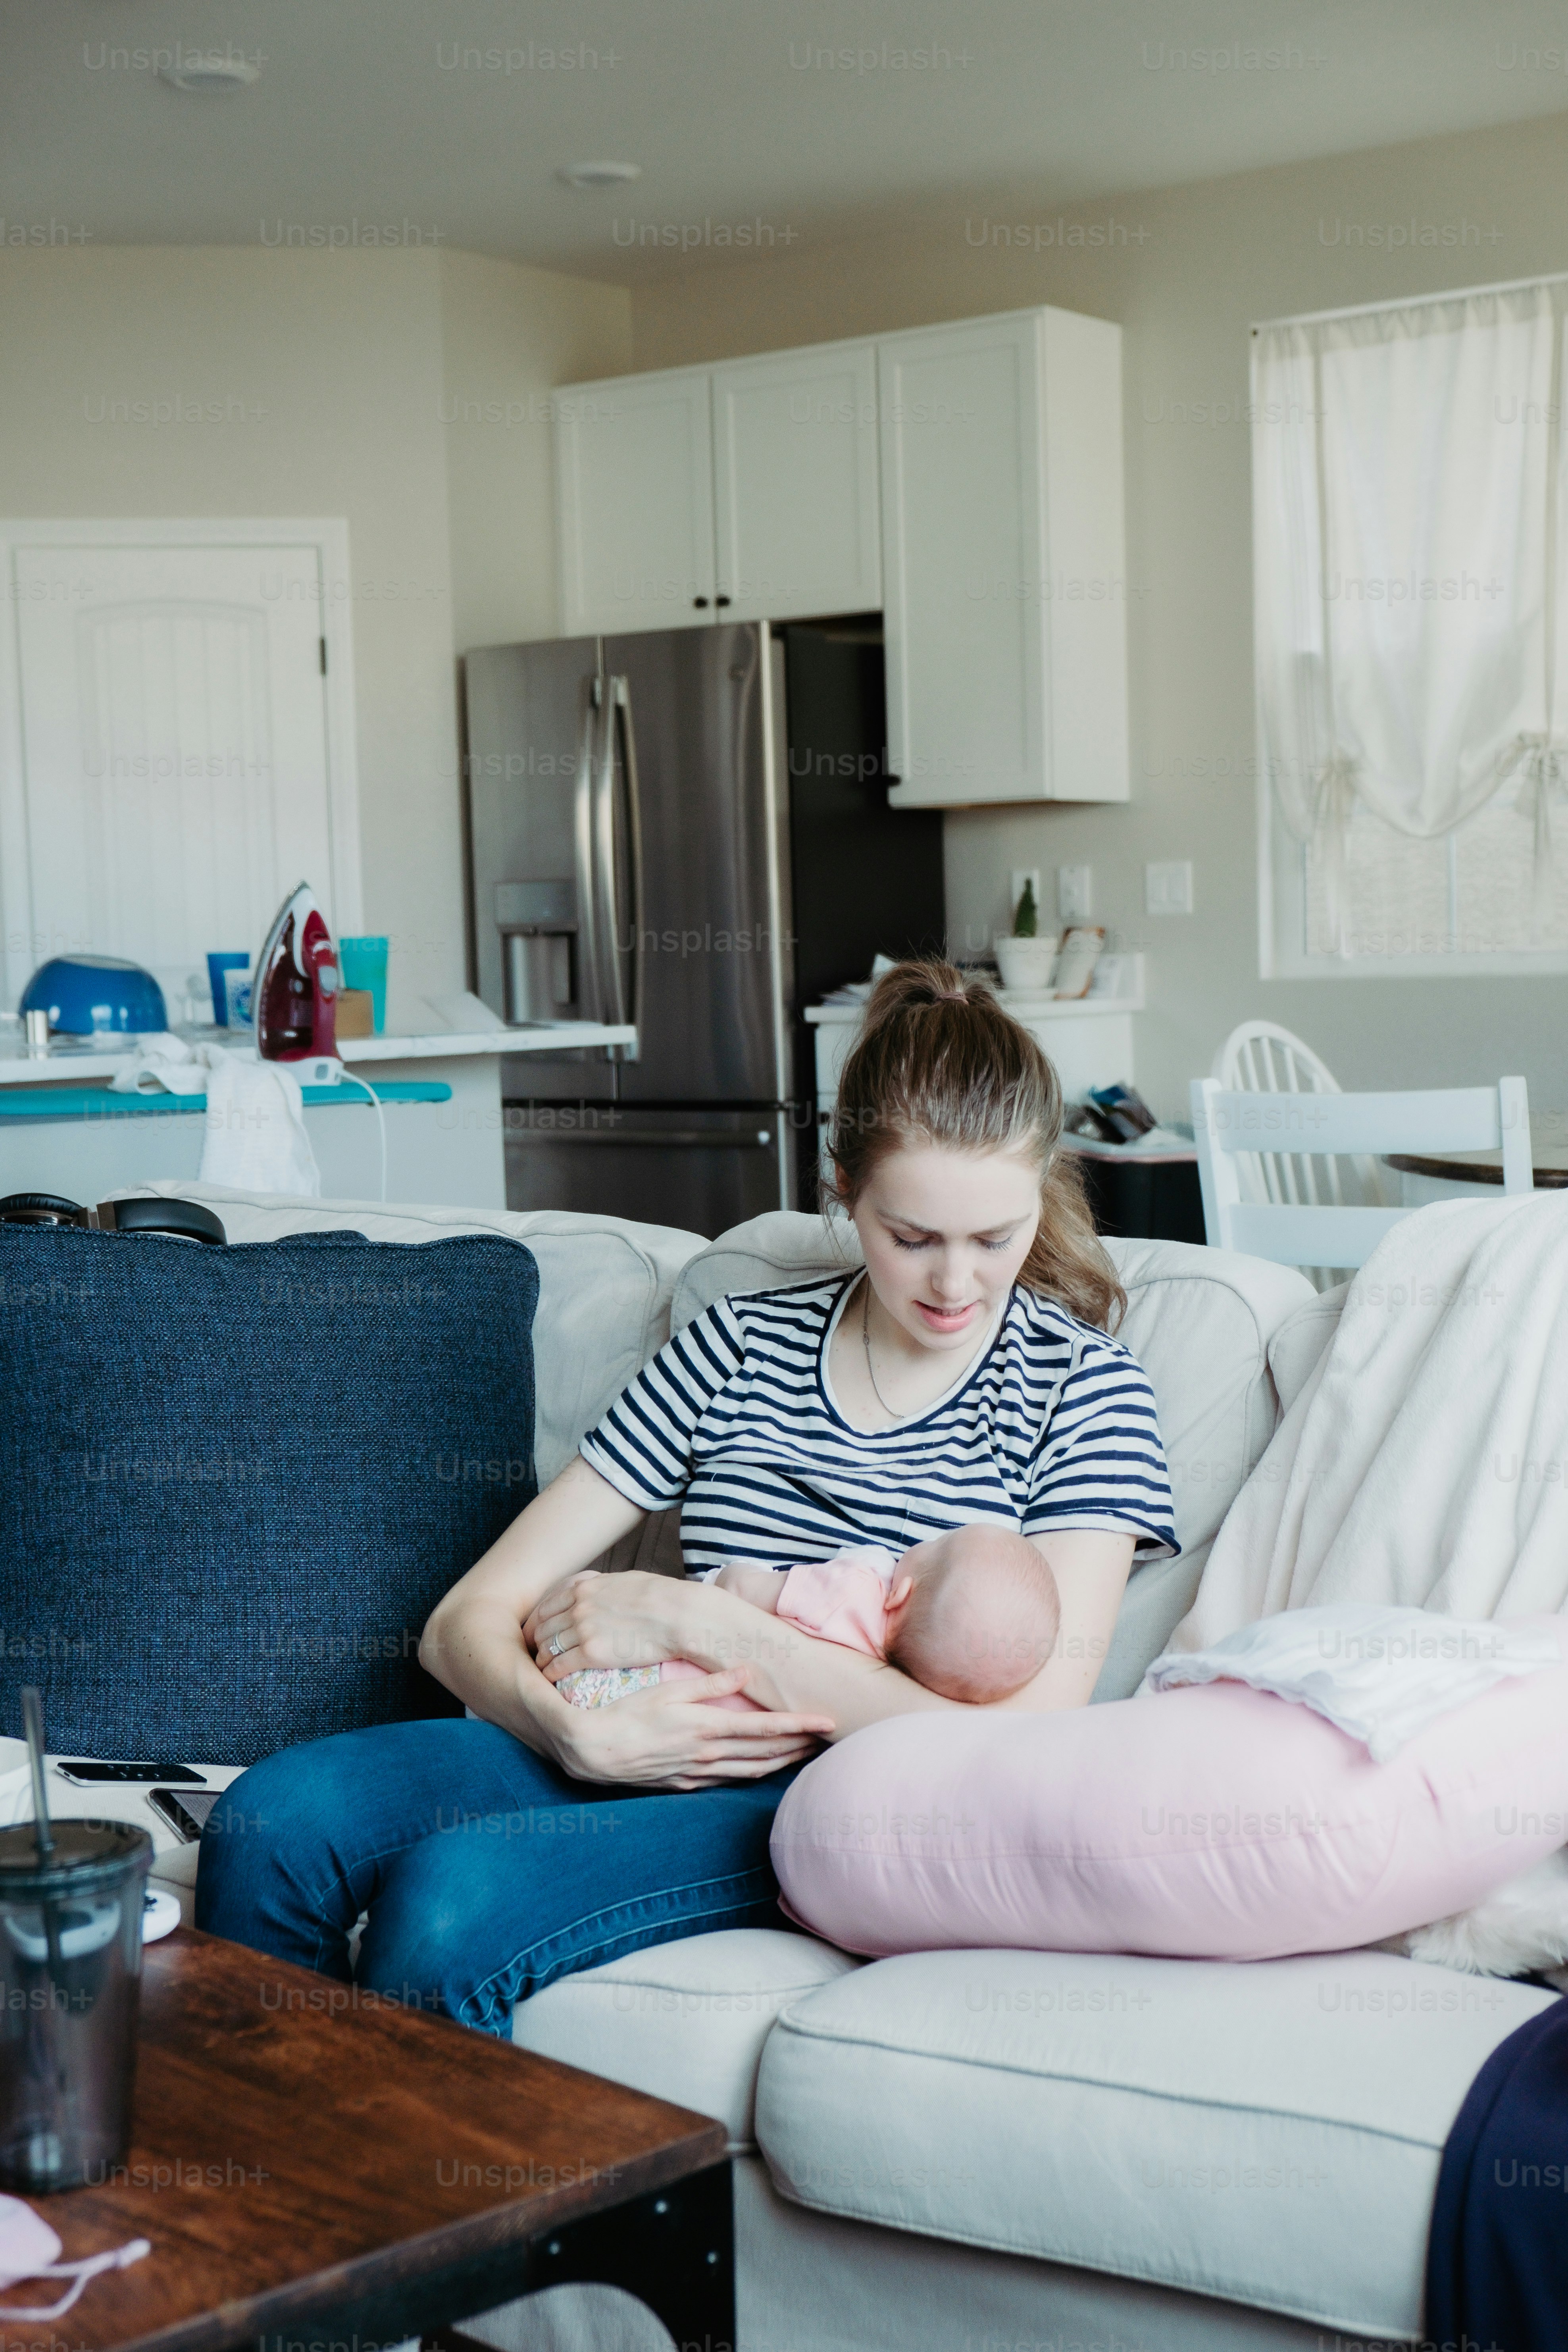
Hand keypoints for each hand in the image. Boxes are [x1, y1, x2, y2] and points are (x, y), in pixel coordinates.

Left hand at [526, 1569, 689, 1682]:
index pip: (546, 1607)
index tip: (535, 1635)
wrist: (678, 1616)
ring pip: (547, 1648)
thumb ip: (603, 1587)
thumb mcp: (625, 1581)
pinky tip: (551, 1681)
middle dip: (536, 1643)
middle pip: (543, 1628)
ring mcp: (582, 1630)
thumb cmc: (661, 1597)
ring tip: (543, 1671)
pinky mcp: (591, 1653)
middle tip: (536, 1656)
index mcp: (584, 1588)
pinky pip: (558, 1666)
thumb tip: (598, 1591)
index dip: (536, 1624)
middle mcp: (577, 1607)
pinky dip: (550, 1674)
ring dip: (542, 1660)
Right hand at [547, 1670, 833, 1790]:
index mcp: (708, 1727)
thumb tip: (747, 1671)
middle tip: (828, 1738)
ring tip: (805, 1753)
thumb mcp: (668, 1690)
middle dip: (801, 1745)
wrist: (592, 1751)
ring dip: (782, 1763)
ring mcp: (698, 1773)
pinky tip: (763, 1768)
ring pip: (752, 1771)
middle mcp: (709, 1754)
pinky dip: (753, 1774)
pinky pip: (730, 1780)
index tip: (828, 1720)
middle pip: (768, 1753)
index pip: (767, 1727)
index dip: (801, 1725)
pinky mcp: (686, 1783)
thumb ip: (710, 1683)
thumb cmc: (627, 1713)